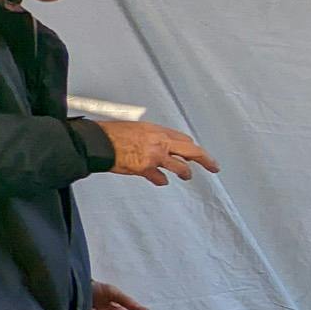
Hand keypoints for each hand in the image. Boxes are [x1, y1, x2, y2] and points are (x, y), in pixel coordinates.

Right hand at [98, 120, 219, 185]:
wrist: (97, 142)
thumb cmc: (111, 133)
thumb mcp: (136, 128)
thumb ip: (151, 136)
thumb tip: (160, 144)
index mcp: (157, 130)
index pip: (183, 139)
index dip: (191, 147)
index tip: (196, 151)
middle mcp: (159, 142)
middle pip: (191, 151)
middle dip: (205, 159)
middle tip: (214, 167)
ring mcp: (154, 156)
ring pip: (180, 167)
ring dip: (185, 173)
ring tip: (187, 176)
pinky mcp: (145, 169)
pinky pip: (160, 178)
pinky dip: (161, 181)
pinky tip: (162, 181)